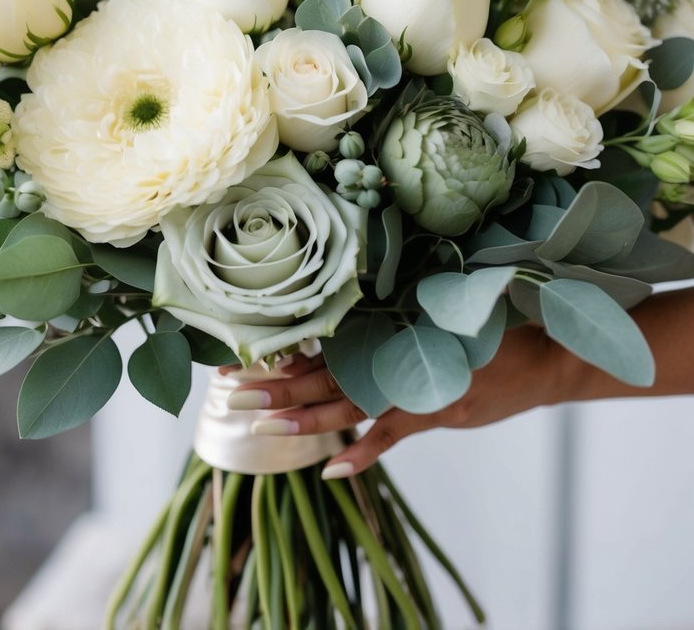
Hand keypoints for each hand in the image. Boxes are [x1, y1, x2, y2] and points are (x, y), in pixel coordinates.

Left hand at [226, 326, 567, 478]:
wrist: (544, 357)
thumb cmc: (490, 329)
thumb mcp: (441, 312)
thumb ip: (401, 317)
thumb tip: (358, 310)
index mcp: (393, 330)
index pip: (330, 344)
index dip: (289, 353)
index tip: (249, 357)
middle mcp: (398, 356)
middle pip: (328, 375)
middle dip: (280, 387)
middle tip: (233, 393)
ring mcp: (417, 387)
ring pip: (351, 403)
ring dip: (306, 418)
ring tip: (263, 427)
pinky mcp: (439, 412)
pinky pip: (393, 434)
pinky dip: (364, 451)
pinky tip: (333, 468)